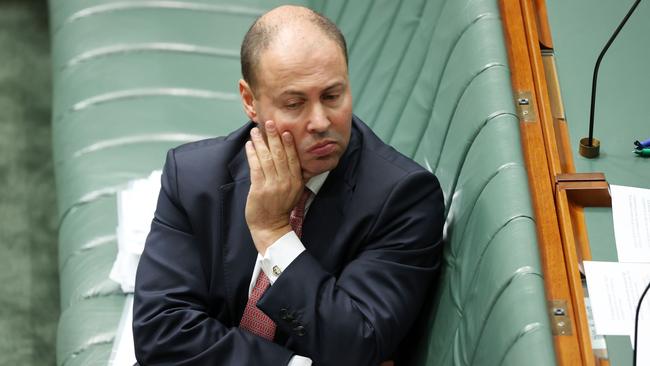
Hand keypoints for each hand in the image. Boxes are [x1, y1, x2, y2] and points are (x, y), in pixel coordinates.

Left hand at [244, 120, 303, 254]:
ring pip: (267, 158)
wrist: (271, 227)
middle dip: (273, 136)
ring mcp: (273, 185)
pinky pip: (256, 167)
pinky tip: (249, 145)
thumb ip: (291, 175)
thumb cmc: (280, 208)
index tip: (283, 130)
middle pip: (280, 154)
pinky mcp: (259, 189)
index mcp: (296, 181)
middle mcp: (286, 181)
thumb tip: (288, 156)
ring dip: (260, 142)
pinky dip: (252, 154)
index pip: (292, 157)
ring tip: (255, 131)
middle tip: (269, 123)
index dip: (287, 142)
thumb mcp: (293, 191)